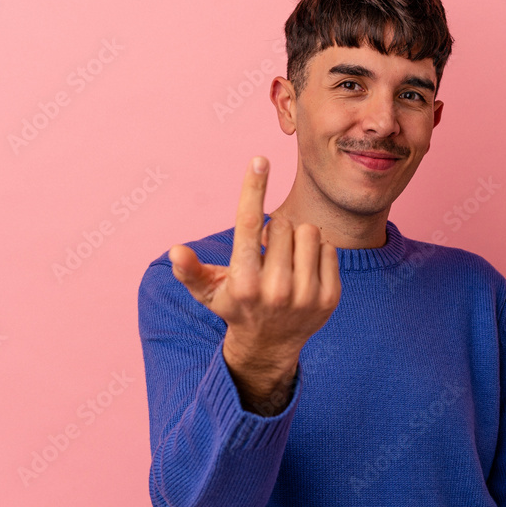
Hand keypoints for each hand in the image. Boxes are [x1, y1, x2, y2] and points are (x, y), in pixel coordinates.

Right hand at [168, 156, 340, 397]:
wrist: (269, 346)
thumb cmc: (235, 306)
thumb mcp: (208, 291)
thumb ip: (190, 270)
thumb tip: (176, 252)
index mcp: (243, 282)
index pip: (247, 224)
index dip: (252, 188)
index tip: (259, 160)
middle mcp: (275, 290)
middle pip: (281, 224)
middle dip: (273, 230)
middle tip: (266, 253)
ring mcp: (306, 296)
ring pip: (309, 232)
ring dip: (297, 239)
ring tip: (286, 260)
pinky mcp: (329, 298)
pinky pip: (329, 248)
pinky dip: (318, 252)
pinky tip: (305, 271)